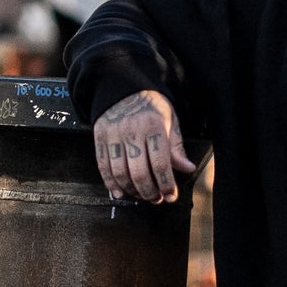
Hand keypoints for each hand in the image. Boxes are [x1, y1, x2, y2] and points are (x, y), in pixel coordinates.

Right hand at [93, 89, 196, 203]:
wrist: (123, 86)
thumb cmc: (150, 105)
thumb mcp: (170, 119)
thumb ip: (176, 146)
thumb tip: (187, 168)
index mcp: (153, 126)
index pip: (160, 163)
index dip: (166, 184)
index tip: (170, 196)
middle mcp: (132, 131)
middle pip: (139, 172)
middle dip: (149, 192)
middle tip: (157, 199)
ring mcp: (113, 135)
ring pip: (120, 172)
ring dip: (131, 190)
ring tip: (142, 195)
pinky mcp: (99, 138)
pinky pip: (103, 166)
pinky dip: (110, 183)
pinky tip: (119, 192)